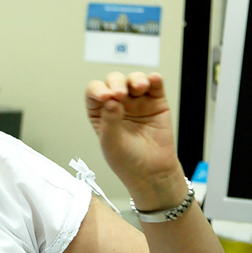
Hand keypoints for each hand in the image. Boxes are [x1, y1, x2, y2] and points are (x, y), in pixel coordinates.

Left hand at [86, 72, 184, 208]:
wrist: (153, 173)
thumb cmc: (127, 161)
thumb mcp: (112, 144)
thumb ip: (110, 121)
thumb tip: (111, 100)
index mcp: (100, 111)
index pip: (94, 93)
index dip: (98, 90)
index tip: (105, 97)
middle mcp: (118, 103)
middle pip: (114, 82)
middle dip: (116, 83)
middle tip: (120, 95)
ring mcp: (137, 101)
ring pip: (134, 80)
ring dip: (136, 79)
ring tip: (139, 87)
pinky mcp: (156, 102)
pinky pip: (155, 86)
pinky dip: (154, 79)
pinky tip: (154, 79)